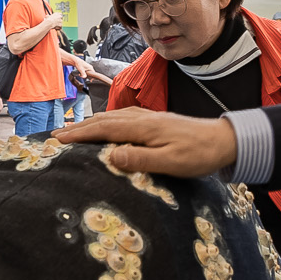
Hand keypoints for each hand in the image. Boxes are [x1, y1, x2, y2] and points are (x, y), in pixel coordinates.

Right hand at [55, 109, 238, 178]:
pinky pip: (122, 117)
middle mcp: (142, 118)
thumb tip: (110, 157)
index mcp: (142, 127)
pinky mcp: (155, 121)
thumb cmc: (198, 155)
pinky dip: (106, 121)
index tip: (58, 140)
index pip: (103, 129)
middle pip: (103, 120)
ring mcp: (149, 117)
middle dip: (79, 127)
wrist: (224, 140)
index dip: (79, 135)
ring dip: (90, 123)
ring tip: (73, 130)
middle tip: (56, 135)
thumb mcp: (170, 162)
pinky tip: (105, 125)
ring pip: (112, 117)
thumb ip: (140, 159)